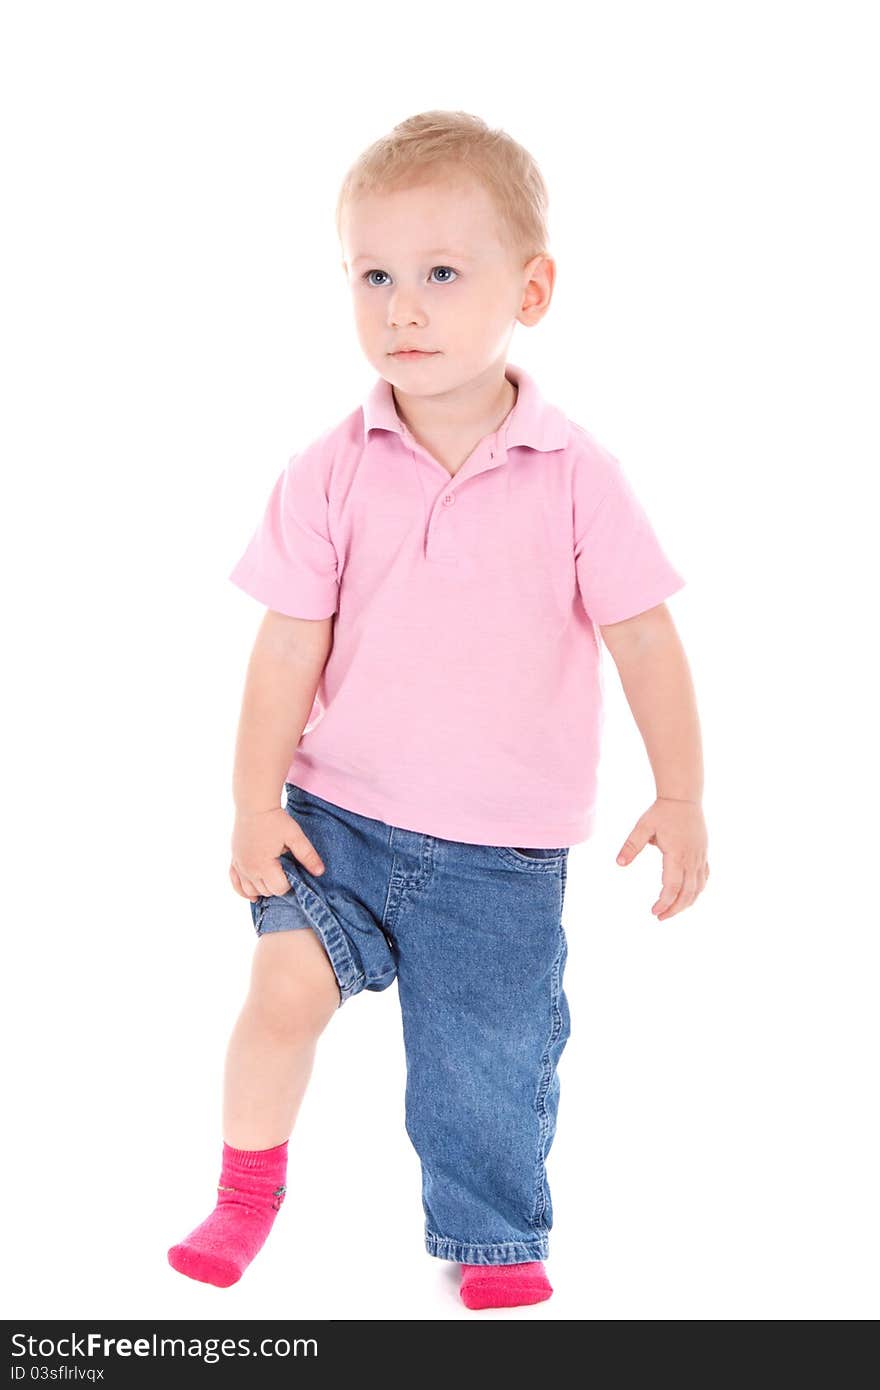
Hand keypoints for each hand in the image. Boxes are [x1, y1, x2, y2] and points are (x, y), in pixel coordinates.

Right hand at [229, 806, 325, 901]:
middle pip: (266, 891)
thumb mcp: (295, 836)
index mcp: (264, 865)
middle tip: (286, 873)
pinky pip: (235, 882)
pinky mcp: (234, 860)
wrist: (254, 804)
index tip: (294, 871)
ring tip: (273, 881)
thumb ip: (308, 855)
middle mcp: (249, 869)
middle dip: (277, 886)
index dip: (290, 883)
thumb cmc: (275, 819)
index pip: (279, 888)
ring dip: (262, 889)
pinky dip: (242, 890)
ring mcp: (240, 865)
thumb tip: (320, 872)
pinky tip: (252, 894)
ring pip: (250, 890)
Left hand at [615, 797, 708, 920]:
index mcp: (677, 855)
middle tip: (660, 918)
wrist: (683, 797)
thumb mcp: (643, 827)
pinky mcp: (703, 854)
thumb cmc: (662, 812)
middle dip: (674, 909)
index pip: (672, 887)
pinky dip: (697, 891)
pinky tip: (689, 896)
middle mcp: (692, 859)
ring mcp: (700, 857)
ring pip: (698, 888)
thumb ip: (631, 845)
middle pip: (687, 893)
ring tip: (673, 911)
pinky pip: (704, 878)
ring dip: (687, 903)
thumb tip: (619, 863)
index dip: (664, 902)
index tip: (654, 912)